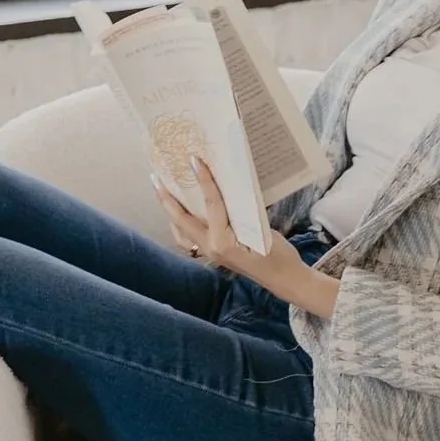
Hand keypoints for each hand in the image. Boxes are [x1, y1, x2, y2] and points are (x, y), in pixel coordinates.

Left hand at [153, 154, 339, 316]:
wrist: (284, 279)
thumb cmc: (279, 255)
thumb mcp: (264, 229)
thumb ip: (246, 210)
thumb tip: (231, 185)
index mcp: (223, 242)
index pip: (211, 205)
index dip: (204, 181)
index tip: (194, 160)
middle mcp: (211, 248)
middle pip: (182, 219)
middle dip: (167, 198)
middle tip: (155, 177)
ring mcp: (209, 253)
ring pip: (180, 232)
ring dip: (170, 212)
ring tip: (162, 192)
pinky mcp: (212, 255)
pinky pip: (188, 239)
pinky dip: (181, 225)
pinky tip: (181, 213)